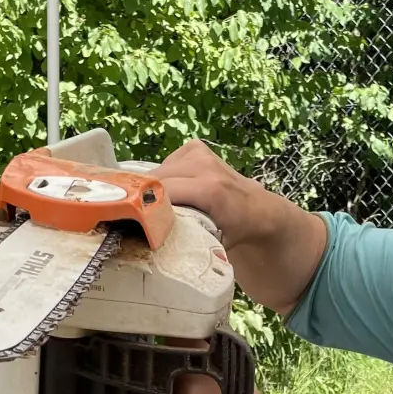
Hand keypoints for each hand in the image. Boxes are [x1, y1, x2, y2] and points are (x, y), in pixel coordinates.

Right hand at [152, 140, 306, 249]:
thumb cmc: (236, 230)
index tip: (132, 224)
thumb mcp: (211, 243)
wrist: (259, 209)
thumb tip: (148, 245)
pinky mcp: (195, 147)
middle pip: (155, 180)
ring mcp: (200, 153)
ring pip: (158, 171)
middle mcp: (204, 166)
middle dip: (144, 199)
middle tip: (139, 219)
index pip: (161, 193)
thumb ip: (183, 239)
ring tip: (157, 206)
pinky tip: (175, 189)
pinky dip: (165, 176)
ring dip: (153, 188)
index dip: (143, 208)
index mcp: (210, 190)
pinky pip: (167, 162)